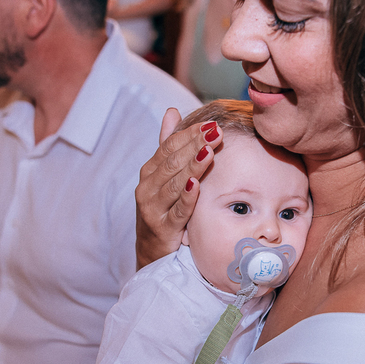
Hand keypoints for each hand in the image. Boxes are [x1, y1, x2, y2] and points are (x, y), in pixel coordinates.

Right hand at [134, 108, 222, 268]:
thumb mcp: (164, 177)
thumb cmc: (162, 210)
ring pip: (175, 183)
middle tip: (216, 132)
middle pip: (173, 162)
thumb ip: (168, 145)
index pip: (169, 147)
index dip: (189, 134)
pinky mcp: (162, 229)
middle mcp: (147, 188)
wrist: (152, 252)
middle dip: (195, 145)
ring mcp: (153, 209)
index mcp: (149, 172)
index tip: (210, 124)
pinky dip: (186, 197)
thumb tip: (172, 110)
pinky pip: (177, 211)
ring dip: (193, 166)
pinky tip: (196, 184)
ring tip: (209, 151)